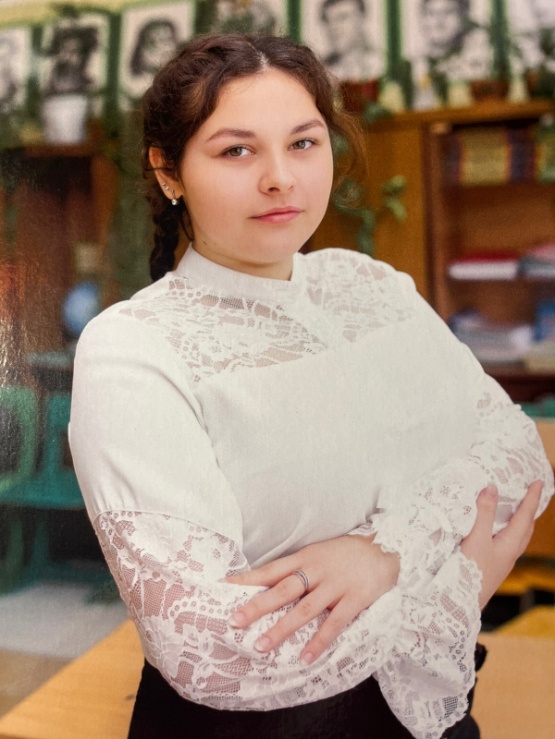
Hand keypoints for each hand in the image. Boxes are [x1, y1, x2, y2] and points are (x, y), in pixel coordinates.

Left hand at [224, 535, 399, 664]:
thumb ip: (298, 568)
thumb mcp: (319, 552)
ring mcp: (336, 585)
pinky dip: (320, 641)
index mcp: (305, 557)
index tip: (223, 588)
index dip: (247, 580)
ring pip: (304, 609)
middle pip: (282, 590)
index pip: (270, 569)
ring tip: (261, 646)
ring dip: (282, 629)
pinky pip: (335, 623)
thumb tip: (268, 583)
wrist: (387, 544)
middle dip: (257, 606)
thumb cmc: (348, 551)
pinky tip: (305, 657)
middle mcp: (317, 570)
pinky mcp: (356, 598)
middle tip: (234, 621)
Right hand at [461, 480, 542, 607]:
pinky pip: (506, 543)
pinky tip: (496, 532)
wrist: (458, 604)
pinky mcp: (491, 566)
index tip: (539, 482)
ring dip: (520, 522)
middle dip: (530, 510)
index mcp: (510, 545)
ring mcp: (501, 561)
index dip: (531, 498)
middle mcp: (510, 553)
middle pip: (526, 528)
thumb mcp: (476, 539)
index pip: (524, 517)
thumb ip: (484, 514)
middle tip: (533, 495)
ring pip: (518, 537)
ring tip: (518, 511)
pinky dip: (507, 531)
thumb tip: (492, 488)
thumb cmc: (470, 573)